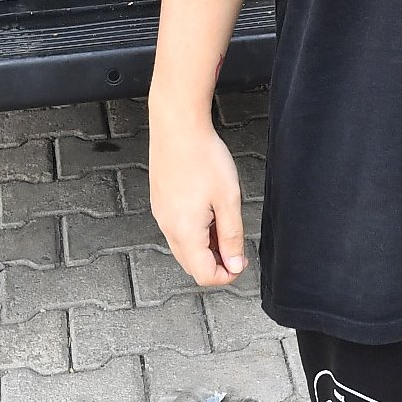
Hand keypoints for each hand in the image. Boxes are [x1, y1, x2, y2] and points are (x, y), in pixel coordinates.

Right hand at [148, 103, 246, 287]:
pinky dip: (194, 230)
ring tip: (224, 220)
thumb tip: (235, 264)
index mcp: (185, 233)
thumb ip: (232, 236)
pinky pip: (177, 229)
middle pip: (192, 264)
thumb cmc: (202, 157)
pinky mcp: (160, 202)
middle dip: (216, 262)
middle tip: (235, 243)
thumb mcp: (228, 199)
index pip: (204, 275)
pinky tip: (208, 209)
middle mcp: (168, 228)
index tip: (241, 261)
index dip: (227, 274)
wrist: (177, 127)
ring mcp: (161, 215)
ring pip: (184, 247)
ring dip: (205, 245)